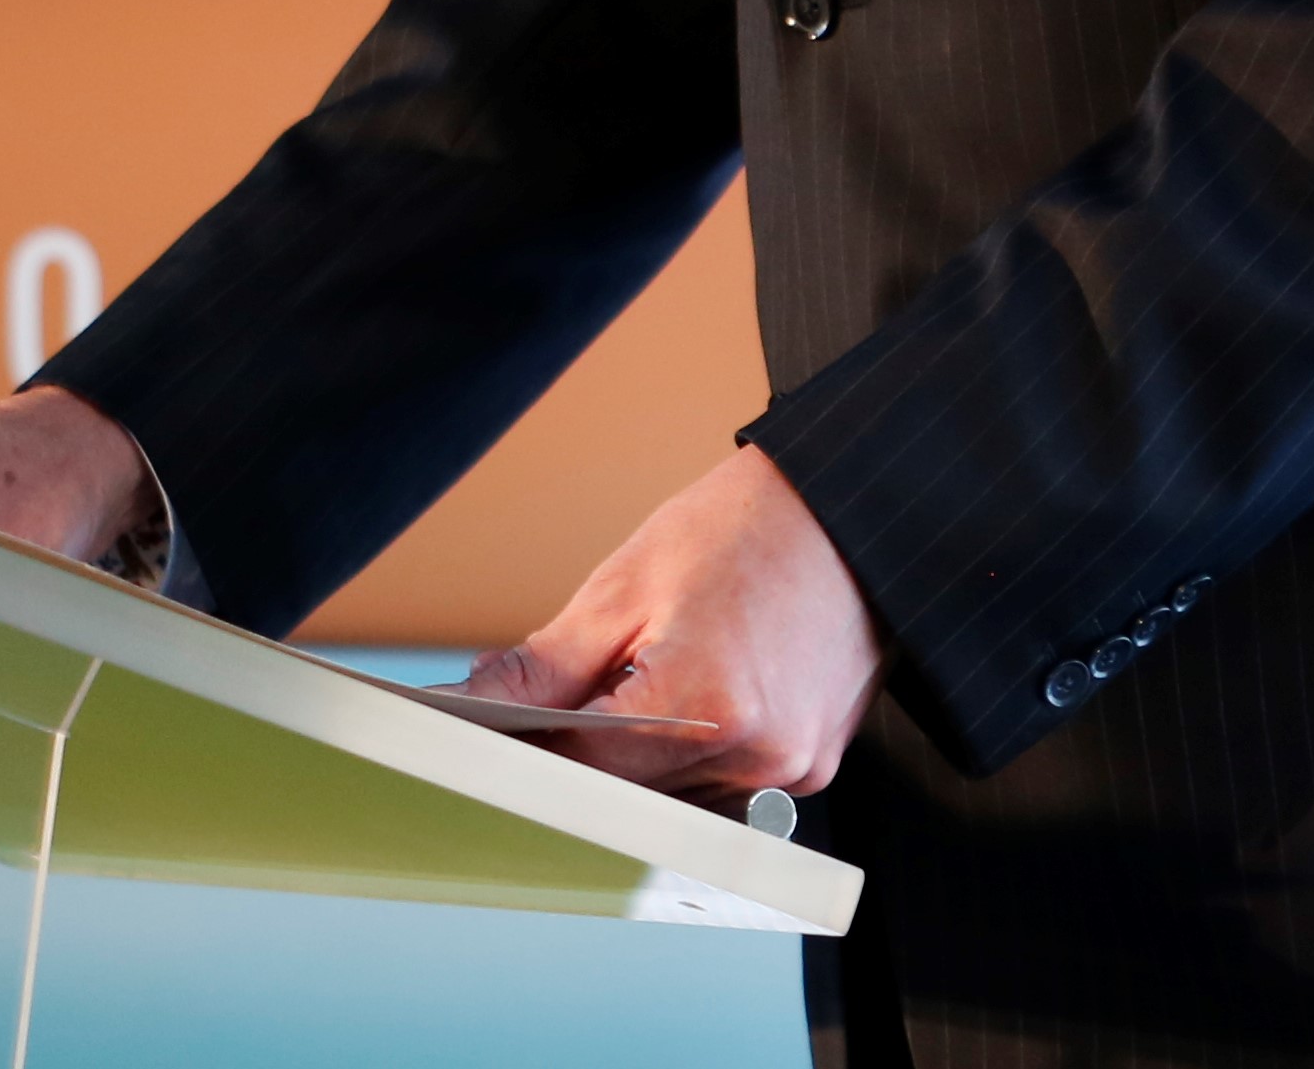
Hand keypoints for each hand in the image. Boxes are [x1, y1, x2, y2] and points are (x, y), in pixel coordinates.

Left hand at [463, 444, 881, 797]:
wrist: (846, 515)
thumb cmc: (737, 533)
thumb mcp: (622, 589)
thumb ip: (541, 670)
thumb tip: (468, 708)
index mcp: (707, 708)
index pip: (583, 770)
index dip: (529, 750)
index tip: (491, 732)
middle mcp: (758, 759)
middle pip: (627, 792)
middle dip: (578, 752)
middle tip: (551, 700)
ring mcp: (791, 773)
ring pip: (669, 798)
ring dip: (632, 760)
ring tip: (632, 682)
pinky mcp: (811, 771)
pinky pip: (717, 786)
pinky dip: (680, 755)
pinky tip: (680, 696)